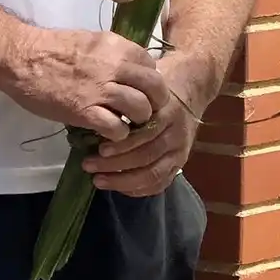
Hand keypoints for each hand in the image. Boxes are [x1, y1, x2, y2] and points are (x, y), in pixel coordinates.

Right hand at [0, 25, 171, 143]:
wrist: (22, 58)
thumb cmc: (53, 48)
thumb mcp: (93, 41)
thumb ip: (114, 55)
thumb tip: (131, 71)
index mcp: (118, 46)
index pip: (152, 65)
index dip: (150, 81)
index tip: (141, 90)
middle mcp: (116, 66)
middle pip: (155, 87)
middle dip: (155, 102)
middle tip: (145, 111)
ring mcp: (101, 89)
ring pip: (141, 108)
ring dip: (139, 120)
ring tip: (129, 123)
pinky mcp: (86, 111)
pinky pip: (117, 128)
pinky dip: (118, 134)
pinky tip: (111, 133)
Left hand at [83, 46, 218, 196]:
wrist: (190, 92)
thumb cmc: (157, 92)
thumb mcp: (144, 90)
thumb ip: (126, 105)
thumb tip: (93, 119)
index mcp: (168, 113)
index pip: (145, 135)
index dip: (122, 146)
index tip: (98, 149)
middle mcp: (177, 134)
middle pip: (147, 156)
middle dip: (115, 165)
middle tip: (89, 165)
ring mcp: (180, 152)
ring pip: (153, 174)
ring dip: (122, 180)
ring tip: (98, 180)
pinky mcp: (180, 165)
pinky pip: (160, 184)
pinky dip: (138, 189)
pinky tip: (118, 187)